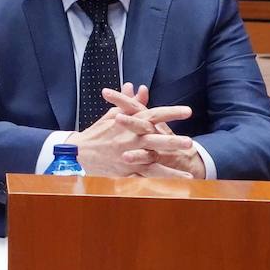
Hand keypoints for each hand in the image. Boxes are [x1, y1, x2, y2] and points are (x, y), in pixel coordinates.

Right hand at [66, 82, 193, 177]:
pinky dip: (164, 179)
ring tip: (188, 169)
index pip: (152, 115)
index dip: (170, 113)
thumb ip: (128, 102)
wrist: (79, 153)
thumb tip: (137, 87)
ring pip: (151, 160)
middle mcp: (129, 139)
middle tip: (189, 142)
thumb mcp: (112, 114)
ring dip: (170, 166)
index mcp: (127, 123)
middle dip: (171, 141)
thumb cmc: (98, 133)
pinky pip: (147, 175)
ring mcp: (128, 155)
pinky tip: (181, 181)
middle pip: (153, 140)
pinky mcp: (126, 170)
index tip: (188, 111)